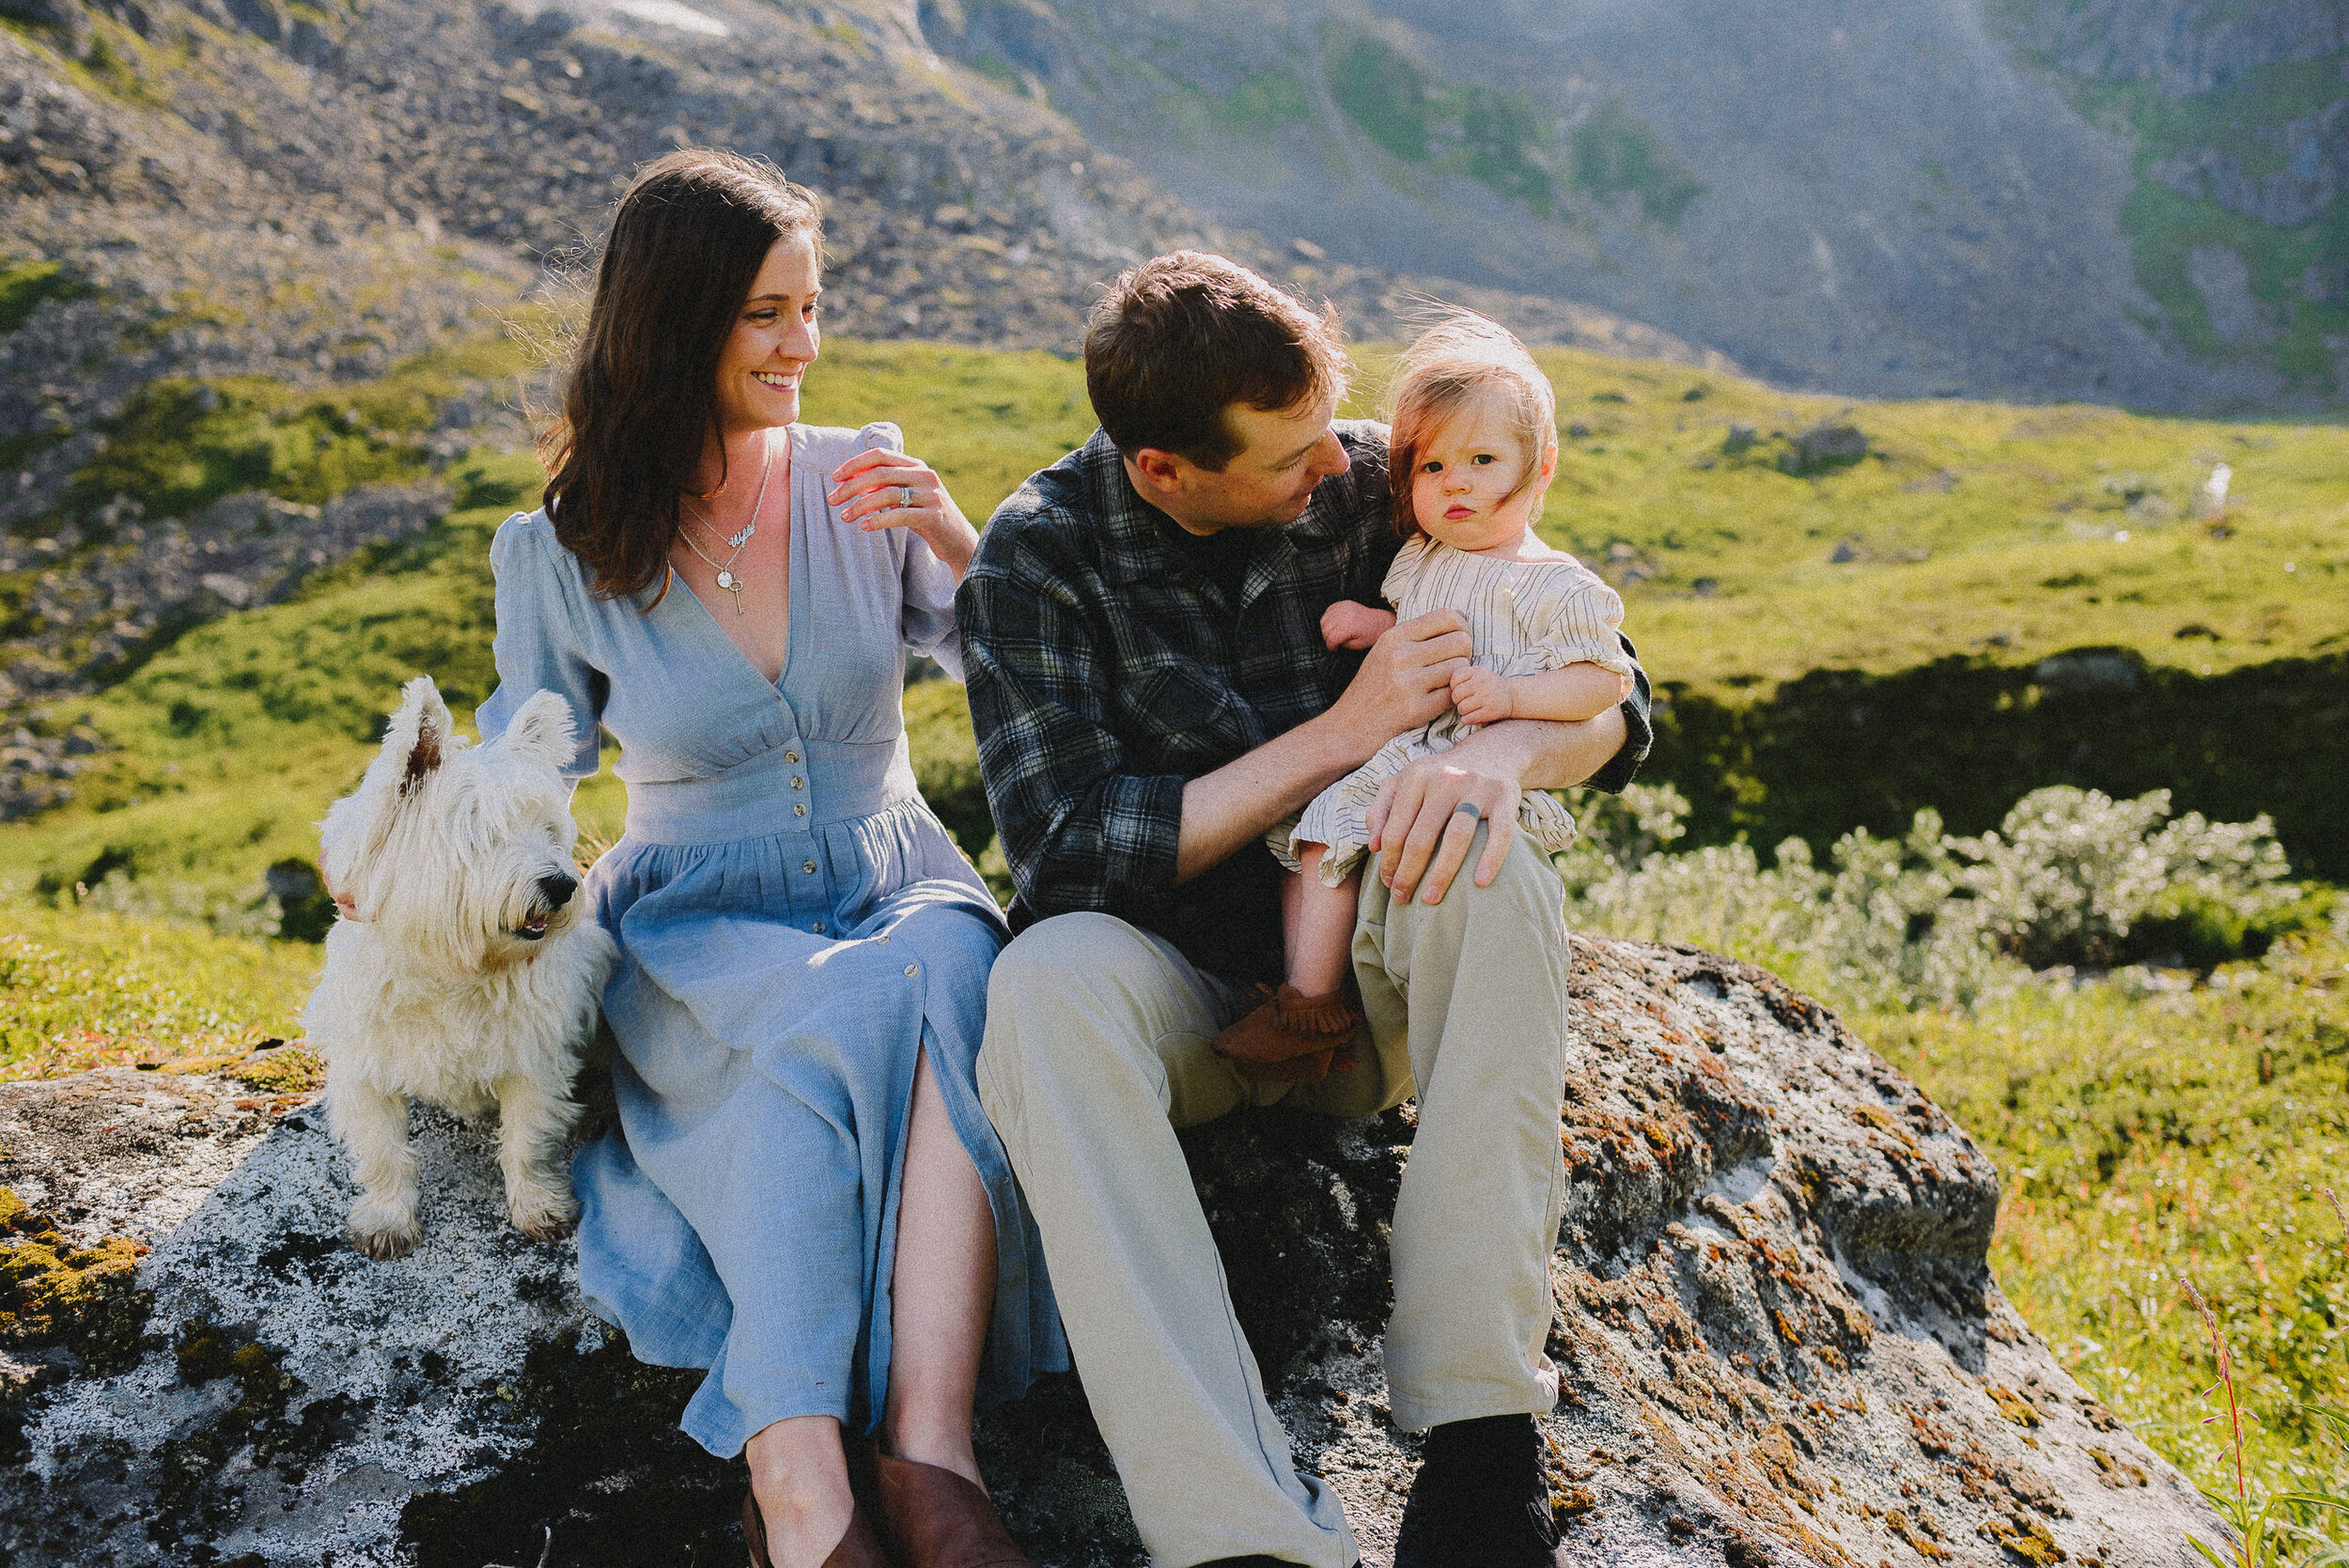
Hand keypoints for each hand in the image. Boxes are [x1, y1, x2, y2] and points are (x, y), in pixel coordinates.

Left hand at [826, 447, 977, 575]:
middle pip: (880, 473)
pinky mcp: (934, 516)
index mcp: (916, 466)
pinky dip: (878, 521)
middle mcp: (925, 476)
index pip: (880, 455)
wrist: (959, 542)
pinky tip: (864, 526)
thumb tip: (852, 482)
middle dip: (851, 486)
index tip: (835, 477)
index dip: (855, 464)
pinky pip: (899, 515)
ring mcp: (931, 495)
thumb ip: (885, 486)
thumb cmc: (926, 518)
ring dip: (860, 506)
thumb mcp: (906, 497)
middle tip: (832, 499)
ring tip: (844, 517)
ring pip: (887, 494)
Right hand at [1321, 599, 1397, 650]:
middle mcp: (1345, 615)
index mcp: (1350, 626)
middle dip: (1327, 638)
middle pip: (1325, 629)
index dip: (1331, 646)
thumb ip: (1342, 644)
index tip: (1334, 649)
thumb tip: (1331, 641)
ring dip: (1326, 629)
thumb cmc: (1370, 635)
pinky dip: (1328, 619)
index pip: (1331, 638)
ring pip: (1324, 620)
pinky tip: (1334, 624)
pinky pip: (1328, 611)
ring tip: (1334, 633)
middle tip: (1334, 642)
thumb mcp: (1357, 645)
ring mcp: (1344, 607)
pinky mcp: (1343, 603)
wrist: (1378, 622)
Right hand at [1325, 610, 1471, 756]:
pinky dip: (1451, 697)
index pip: (1446, 617)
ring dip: (1459, 676)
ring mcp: (1409, 683)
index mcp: (1394, 637)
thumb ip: (1419, 633)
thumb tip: (1460, 614)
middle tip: (1453, 663)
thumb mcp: (1385, 651)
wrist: (1350, 726)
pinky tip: (1438, 698)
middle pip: (1461, 641)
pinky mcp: (1417, 709)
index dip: (1461, 627)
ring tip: (1444, 682)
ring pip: (1461, 667)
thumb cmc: (1372, 687)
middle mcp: (1401, 656)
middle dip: (1464, 653)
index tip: (1457, 639)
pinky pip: (1453, 694)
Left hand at [1366, 748, 1522, 905]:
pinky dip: (1491, 858)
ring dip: (1442, 872)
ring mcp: (1477, 788)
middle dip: (1408, 873)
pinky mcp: (1505, 797)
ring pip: (1457, 836)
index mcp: (1416, 777)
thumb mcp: (1405, 781)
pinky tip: (1480, 883)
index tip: (1388, 884)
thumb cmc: (1440, 776)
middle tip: (1403, 899)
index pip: (1395, 828)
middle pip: (1422, 836)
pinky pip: (1500, 833)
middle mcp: (1446, 780)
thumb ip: (1381, 809)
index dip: (1388, 861)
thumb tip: (1373, 845)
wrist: (1491, 752)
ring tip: (1431, 898)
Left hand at [1449, 665, 1512, 724]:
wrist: (1511, 696)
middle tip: (1465, 701)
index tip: (1462, 690)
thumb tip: (1444, 687)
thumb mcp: (1479, 672)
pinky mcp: (1490, 712)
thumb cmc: (1489, 685)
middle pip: (1456, 695)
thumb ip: (1463, 675)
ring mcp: (1487, 698)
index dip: (1454, 687)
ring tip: (1470, 708)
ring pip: (1461, 708)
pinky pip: (1468, 719)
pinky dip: (1467, 719)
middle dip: (1458, 700)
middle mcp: (1482, 683)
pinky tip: (1472, 716)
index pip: (1454, 679)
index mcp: (1478, 671)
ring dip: (1463, 711)